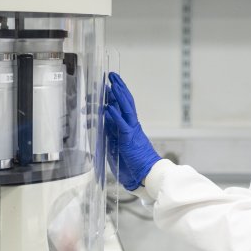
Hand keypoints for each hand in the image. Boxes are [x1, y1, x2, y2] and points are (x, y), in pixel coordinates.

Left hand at [103, 72, 160, 189]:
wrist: (146, 175)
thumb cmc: (132, 165)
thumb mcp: (117, 147)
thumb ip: (111, 134)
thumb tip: (105, 123)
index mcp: (129, 128)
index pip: (122, 107)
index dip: (116, 95)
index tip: (109, 85)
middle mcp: (131, 126)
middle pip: (125, 103)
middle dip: (118, 88)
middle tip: (112, 75)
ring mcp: (131, 132)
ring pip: (125, 109)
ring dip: (118, 95)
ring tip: (112, 83)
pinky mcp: (129, 140)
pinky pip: (121, 125)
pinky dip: (114, 116)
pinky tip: (109, 107)